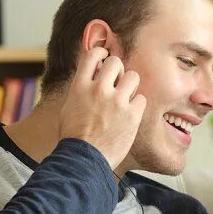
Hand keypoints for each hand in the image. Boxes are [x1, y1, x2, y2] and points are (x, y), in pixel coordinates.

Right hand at [58, 47, 146, 169]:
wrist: (83, 159)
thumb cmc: (74, 137)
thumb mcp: (69, 107)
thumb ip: (82, 90)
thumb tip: (91, 77)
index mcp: (80, 86)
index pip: (93, 55)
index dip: (102, 53)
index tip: (105, 58)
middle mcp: (98, 89)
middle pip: (116, 62)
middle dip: (118, 71)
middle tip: (117, 84)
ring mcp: (116, 101)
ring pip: (133, 76)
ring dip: (131, 86)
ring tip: (125, 100)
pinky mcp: (131, 114)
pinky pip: (142, 99)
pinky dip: (138, 106)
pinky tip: (130, 116)